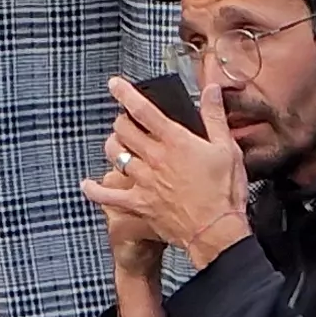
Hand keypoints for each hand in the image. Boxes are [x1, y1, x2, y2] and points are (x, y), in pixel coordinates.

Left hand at [79, 68, 256, 269]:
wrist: (216, 232)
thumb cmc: (224, 191)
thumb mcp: (227, 148)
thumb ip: (215, 116)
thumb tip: (211, 89)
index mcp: (175, 141)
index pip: (143, 110)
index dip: (125, 93)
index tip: (114, 84)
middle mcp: (155, 158)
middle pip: (123, 130)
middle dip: (121, 121)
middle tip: (126, 121)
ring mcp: (143, 181)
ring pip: (114, 155)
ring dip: (113, 146)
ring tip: (118, 144)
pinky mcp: (138, 203)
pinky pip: (107, 195)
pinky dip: (95, 190)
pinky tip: (88, 184)